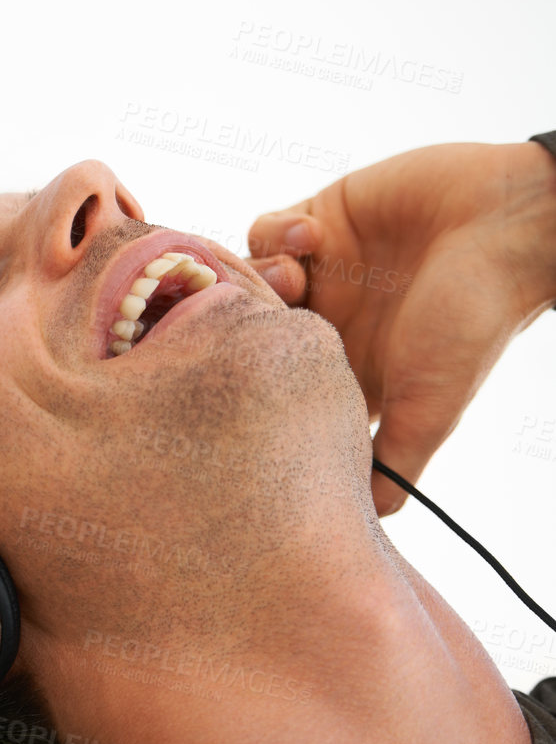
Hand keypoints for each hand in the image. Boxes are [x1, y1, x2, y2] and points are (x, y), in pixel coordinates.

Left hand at [247, 141, 555, 515]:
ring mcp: (321, 271)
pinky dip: (278, 233)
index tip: (235, 384)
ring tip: (294, 278)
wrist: (509, 225)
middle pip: (242, 330)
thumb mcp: (429, 406)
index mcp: (340, 369)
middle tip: (256, 322)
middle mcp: (324, 321)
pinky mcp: (322, 220)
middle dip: (236, 325)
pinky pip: (268, 229)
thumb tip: (367, 523)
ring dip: (256, 275)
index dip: (246, 386)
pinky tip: (314, 235)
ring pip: (246, 279)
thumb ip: (390, 462)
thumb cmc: (474, 319)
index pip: (268, 386)